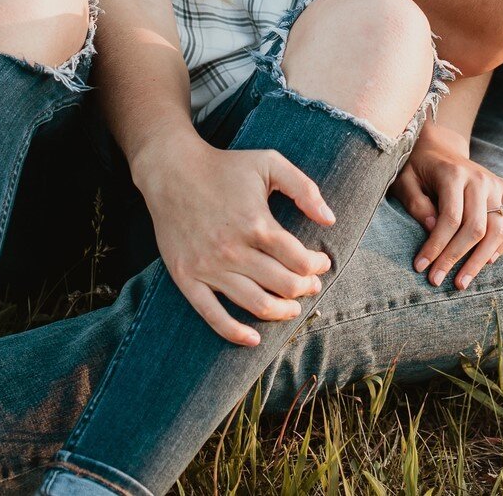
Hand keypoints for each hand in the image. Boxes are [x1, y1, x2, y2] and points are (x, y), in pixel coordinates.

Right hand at [133, 129, 335, 345]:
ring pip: (255, 305)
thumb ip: (304, 188)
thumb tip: (330, 220)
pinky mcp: (187, 278)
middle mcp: (233, 250)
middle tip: (311, 285)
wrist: (172, 171)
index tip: (321, 263)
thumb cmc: (225, 166)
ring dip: (281, 312)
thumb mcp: (269, 163)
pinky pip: (213, 316)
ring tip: (292, 307)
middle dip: (305, 289)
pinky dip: (236, 333)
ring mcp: (209, 267)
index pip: (299, 260)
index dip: (317, 265)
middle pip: (283, 285)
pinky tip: (254, 338)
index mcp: (257, 223)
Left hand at [392, 120, 502, 290]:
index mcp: (453, 173)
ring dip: (479, 261)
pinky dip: (502, 245)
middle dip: (455, 259)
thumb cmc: (418, 168)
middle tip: (436, 280)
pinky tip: (486, 262)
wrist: (441, 146)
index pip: (450, 218)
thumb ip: (416, 204)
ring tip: (461, 282)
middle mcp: (479, 178)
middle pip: (475, 228)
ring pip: (496, 230)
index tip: (420, 267)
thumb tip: (433, 231)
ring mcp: (495, 184)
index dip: (436, 246)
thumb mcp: (406, 181)